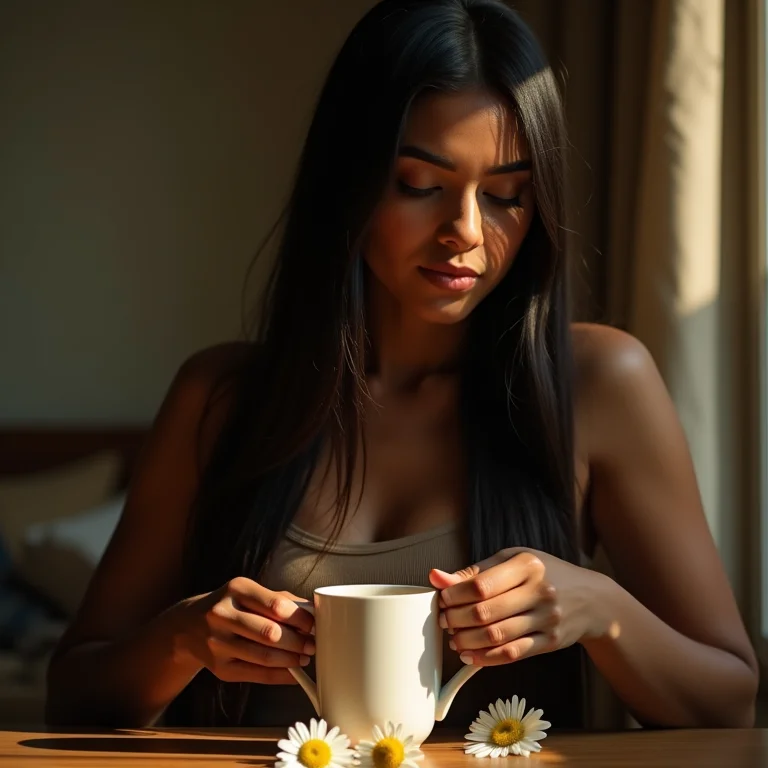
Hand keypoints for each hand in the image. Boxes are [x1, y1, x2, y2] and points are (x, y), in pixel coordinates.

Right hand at [177, 577, 314, 684]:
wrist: (189, 626)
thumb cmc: (231, 606)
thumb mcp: (249, 593)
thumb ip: (280, 599)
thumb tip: (312, 613)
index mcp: (237, 589)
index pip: (275, 604)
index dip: (300, 618)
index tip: (314, 625)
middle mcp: (223, 614)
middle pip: (270, 633)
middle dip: (298, 641)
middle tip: (313, 644)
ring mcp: (218, 643)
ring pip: (263, 656)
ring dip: (291, 660)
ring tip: (305, 658)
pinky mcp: (219, 668)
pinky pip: (255, 674)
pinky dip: (279, 676)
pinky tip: (292, 672)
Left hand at [429, 548, 607, 666]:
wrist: (591, 599)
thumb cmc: (544, 574)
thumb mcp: (514, 561)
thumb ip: (475, 571)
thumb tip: (437, 578)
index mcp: (527, 565)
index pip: (481, 585)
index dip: (455, 595)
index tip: (443, 599)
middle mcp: (540, 591)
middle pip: (485, 612)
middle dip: (457, 620)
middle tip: (445, 621)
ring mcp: (548, 619)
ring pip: (496, 636)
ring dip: (467, 641)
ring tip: (455, 639)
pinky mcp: (551, 642)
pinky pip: (513, 654)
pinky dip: (486, 658)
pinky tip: (471, 655)